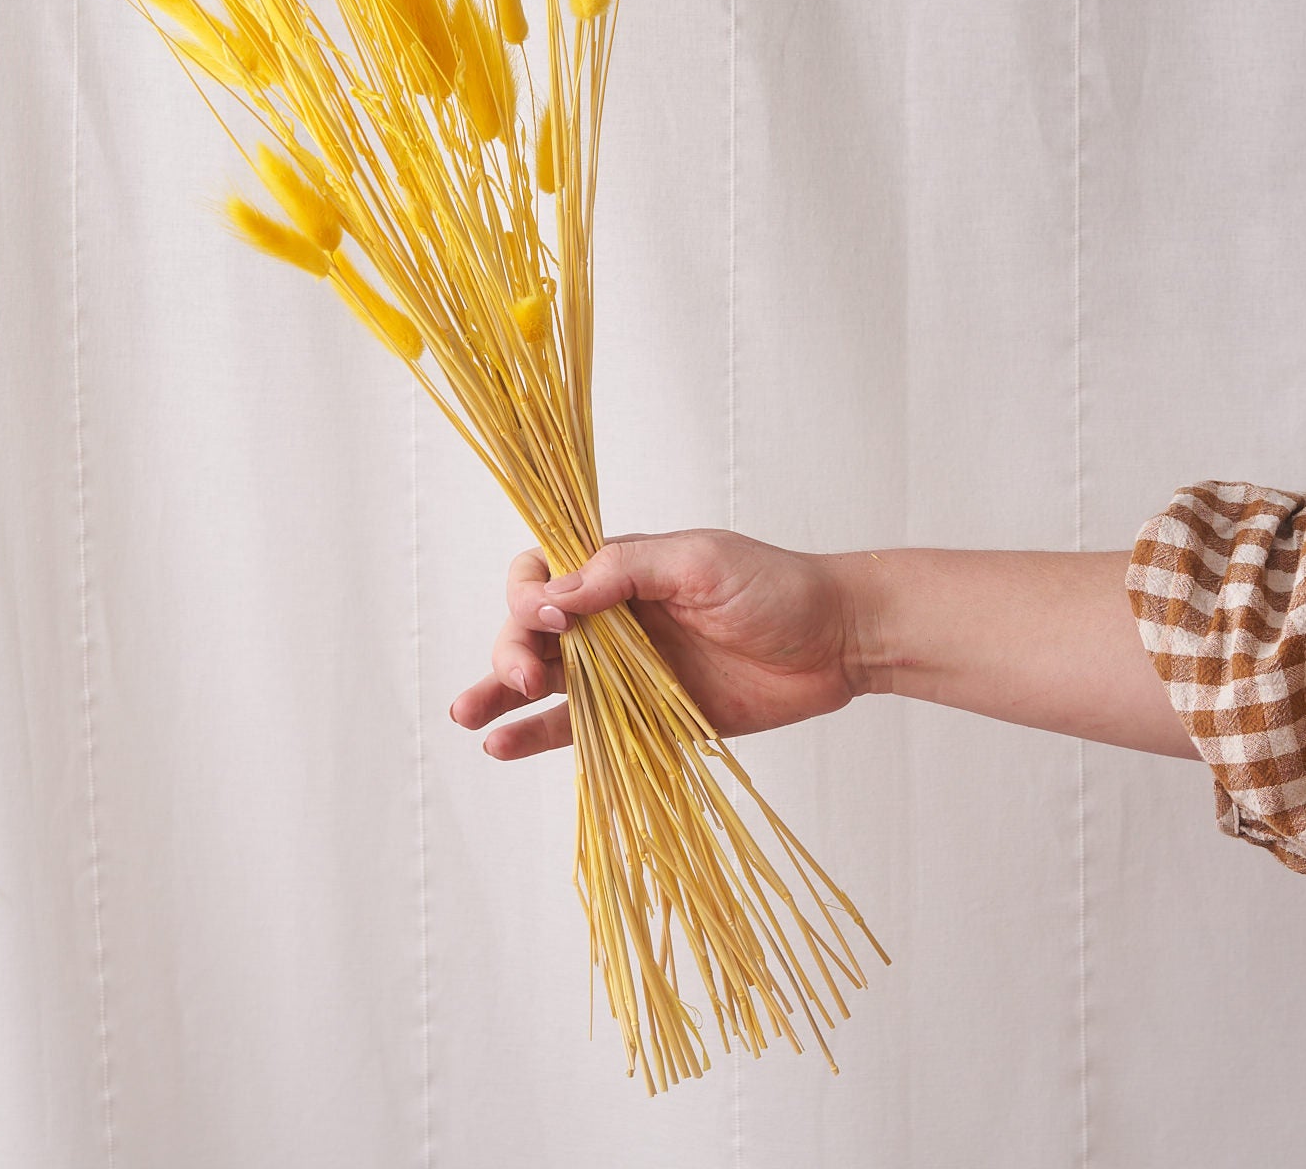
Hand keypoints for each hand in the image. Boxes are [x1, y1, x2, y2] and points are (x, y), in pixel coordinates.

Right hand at [447, 529, 865, 759]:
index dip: (528, 596)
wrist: (838, 641)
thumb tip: (551, 595)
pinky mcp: (645, 718)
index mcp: (617, 570)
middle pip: (532, 630)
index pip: (542, 574)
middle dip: (512, 649)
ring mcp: (625, 672)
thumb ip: (623, 573)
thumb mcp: (698, 561)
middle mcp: (610, 619)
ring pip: (546, 680)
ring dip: (501, 692)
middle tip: (527, 677)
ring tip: (467, 714)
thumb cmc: (774, 586)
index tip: (549, 622)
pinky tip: (503, 745)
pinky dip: (540, 735)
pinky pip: (582, 727)